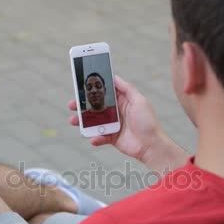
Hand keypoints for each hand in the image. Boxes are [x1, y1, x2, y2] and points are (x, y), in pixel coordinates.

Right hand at [69, 75, 188, 170]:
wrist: (151, 146)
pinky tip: (94, 138)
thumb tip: (114, 77)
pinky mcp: (111, 138)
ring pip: (93, 121)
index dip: (93, 88)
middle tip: (72, 104)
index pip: (105, 92)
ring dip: (82, 121)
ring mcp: (112, 125)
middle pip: (95, 106)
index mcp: (122, 101)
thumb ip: (126, 88)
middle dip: (82, 105)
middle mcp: (116, 112)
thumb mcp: (139, 101)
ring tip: (74, 121)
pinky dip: (95, 138)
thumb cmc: (148, 122)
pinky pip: (99, 137)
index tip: (81, 84)